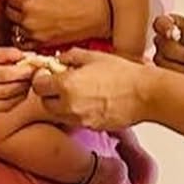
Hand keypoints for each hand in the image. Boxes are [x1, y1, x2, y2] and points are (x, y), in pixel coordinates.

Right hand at [0, 46, 32, 122]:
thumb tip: (24, 55)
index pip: (2, 73)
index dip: (22, 71)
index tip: (34, 66)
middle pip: (5, 90)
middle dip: (25, 83)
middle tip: (36, 76)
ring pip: (4, 104)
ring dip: (21, 94)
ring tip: (28, 84)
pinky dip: (10, 102)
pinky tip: (15, 94)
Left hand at [5, 0, 110, 49]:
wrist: (91, 16)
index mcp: (28, 4)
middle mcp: (27, 20)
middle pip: (9, 13)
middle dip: (14, 7)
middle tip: (24, 4)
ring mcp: (33, 34)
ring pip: (14, 28)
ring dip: (18, 21)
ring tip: (29, 16)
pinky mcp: (41, 44)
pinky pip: (21, 43)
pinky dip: (22, 37)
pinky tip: (29, 30)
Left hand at [31, 49, 149, 132]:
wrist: (145, 94)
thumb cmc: (123, 74)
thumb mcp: (94, 56)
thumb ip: (71, 56)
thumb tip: (60, 60)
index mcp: (67, 85)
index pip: (38, 86)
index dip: (42, 79)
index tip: (49, 75)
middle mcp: (69, 105)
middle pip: (44, 103)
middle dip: (50, 94)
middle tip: (61, 84)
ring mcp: (80, 119)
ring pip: (58, 115)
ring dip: (62, 104)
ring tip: (77, 93)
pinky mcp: (91, 127)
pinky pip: (75, 120)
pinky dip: (76, 113)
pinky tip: (90, 101)